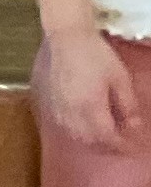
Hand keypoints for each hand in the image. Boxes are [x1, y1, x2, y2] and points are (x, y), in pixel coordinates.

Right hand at [45, 25, 140, 152]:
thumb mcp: (120, 78)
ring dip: (93, 142)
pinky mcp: (53, 103)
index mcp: (91, 106)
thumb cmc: (96, 55)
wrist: (67, 39)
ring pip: (77, 136)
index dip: (121, 145)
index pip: (107, 137)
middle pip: (91, 141)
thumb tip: (134, 127)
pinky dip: (79, 133)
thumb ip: (128, 105)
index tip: (133, 147)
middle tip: (122, 143)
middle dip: (108, 146)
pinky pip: (66, 127)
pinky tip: (87, 127)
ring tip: (106, 137)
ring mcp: (60, 108)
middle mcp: (73, 112)